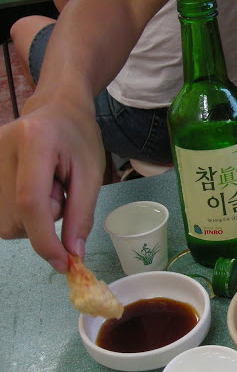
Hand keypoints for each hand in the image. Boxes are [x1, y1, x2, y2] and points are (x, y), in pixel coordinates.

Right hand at [0, 94, 104, 272]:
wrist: (57, 108)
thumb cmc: (79, 138)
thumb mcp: (92, 175)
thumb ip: (81, 215)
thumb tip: (71, 255)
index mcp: (35, 142)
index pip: (30, 203)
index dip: (44, 240)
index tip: (64, 263)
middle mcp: (0, 148)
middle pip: (13, 217)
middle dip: (43, 224)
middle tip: (62, 195)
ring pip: (3, 221)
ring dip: (30, 219)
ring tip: (48, 188)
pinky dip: (19, 213)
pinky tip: (33, 191)